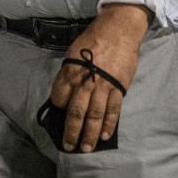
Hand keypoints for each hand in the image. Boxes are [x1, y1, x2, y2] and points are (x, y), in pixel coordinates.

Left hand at [47, 3, 148, 152]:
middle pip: (76, 112)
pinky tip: (104, 135)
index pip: (60, 96)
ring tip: (86, 148)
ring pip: (95, 116)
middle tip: (68, 146)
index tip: (59, 113)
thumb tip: (65, 91)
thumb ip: (69, 73)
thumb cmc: (94, 39)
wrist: (119, 30)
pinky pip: (113, 111)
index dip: (58, 106)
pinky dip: (109, 125)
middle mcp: (86, 81)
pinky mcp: (120, 88)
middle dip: (71, 131)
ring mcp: (104, 86)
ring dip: (89, 134)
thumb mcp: (74, 52)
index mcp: (71, 70)